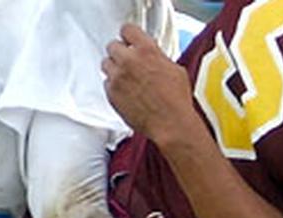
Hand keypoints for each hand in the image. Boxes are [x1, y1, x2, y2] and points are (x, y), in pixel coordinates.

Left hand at [102, 23, 203, 145]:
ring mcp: (118, 77)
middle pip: (112, 46)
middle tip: (128, 61)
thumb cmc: (176, 101)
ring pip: (106, 64)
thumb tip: (154, 57)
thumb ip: (158, 58)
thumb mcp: (175, 70)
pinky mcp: (112, 94)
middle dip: (120, 53)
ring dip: (114, 68)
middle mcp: (129, 61)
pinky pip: (107, 84)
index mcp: (147, 50)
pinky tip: (126, 92)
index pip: (127, 29)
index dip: (128, 35)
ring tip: (126, 78)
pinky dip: (114, 87)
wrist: (170, 123)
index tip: (128, 40)